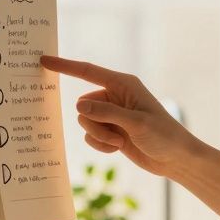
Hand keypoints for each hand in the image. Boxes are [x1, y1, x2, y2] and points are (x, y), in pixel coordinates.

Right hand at [40, 55, 198, 177]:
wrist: (176, 159)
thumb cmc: (164, 136)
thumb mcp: (136, 123)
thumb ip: (107, 113)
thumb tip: (79, 105)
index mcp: (124, 84)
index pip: (88, 71)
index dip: (65, 66)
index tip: (43, 60)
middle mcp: (116, 96)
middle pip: (83, 105)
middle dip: (94, 123)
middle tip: (117, 134)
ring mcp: (112, 114)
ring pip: (85, 122)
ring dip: (99, 136)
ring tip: (121, 141)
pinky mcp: (111, 130)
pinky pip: (91, 136)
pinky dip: (101, 144)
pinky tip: (119, 148)